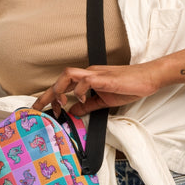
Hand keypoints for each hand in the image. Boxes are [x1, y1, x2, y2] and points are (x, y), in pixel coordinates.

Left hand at [33, 63, 160, 115]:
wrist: (148, 78)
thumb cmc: (129, 86)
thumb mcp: (104, 100)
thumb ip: (88, 105)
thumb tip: (72, 111)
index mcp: (88, 78)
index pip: (63, 85)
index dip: (50, 96)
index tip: (41, 110)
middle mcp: (89, 73)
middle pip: (61, 78)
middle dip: (46, 94)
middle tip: (36, 108)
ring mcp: (97, 75)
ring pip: (69, 75)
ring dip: (59, 89)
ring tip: (58, 104)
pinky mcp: (106, 78)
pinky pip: (87, 81)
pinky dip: (80, 91)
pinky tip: (81, 100)